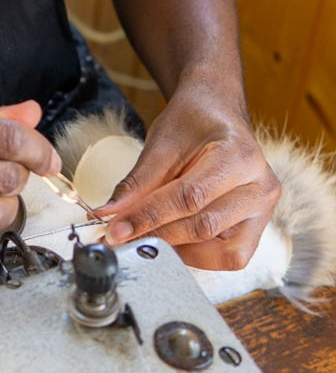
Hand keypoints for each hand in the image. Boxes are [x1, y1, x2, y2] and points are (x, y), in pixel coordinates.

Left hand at [96, 82, 280, 270]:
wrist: (218, 115)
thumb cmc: (193, 124)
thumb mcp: (160, 144)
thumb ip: (136, 183)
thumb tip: (108, 215)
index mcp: (240, 157)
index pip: (189, 198)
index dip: (148, 217)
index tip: (115, 230)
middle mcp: (260, 187)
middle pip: (203, 227)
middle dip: (155, 235)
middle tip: (119, 237)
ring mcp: (264, 211)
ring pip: (219, 252)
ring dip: (176, 249)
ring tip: (143, 236)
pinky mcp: (256, 229)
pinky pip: (227, 257)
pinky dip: (195, 254)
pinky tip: (170, 238)